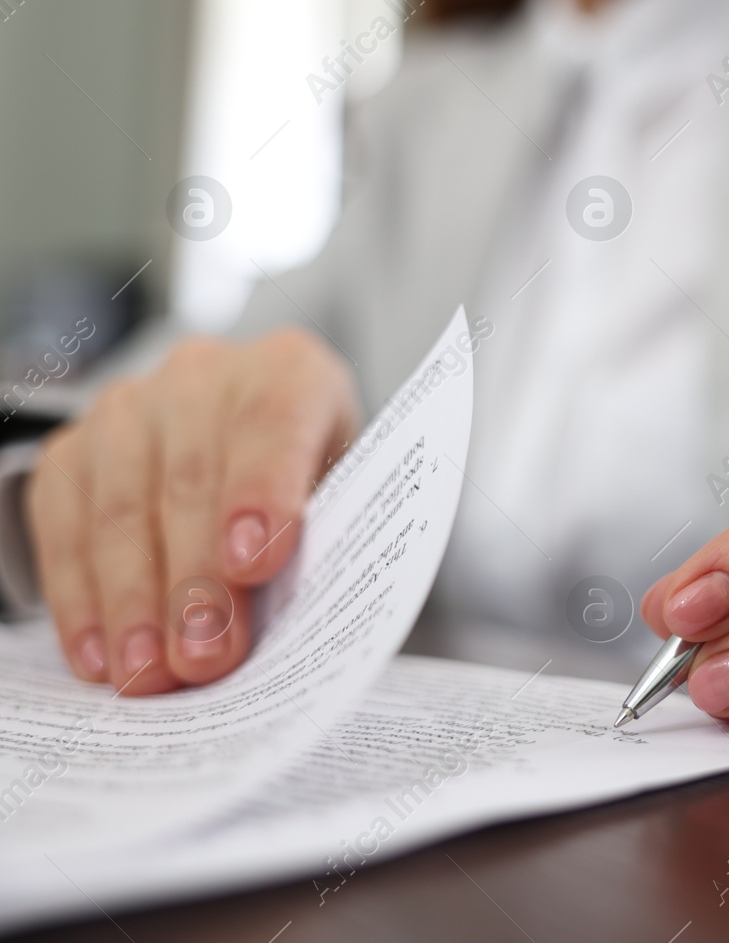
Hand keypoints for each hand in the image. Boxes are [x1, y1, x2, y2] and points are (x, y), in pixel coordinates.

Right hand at [26, 330, 357, 694]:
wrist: (250, 444)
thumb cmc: (310, 480)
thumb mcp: (345, 496)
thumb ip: (327, 540)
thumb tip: (303, 628)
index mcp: (290, 373)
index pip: (273, 422)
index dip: (262, 492)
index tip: (254, 565)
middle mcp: (204, 377)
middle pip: (191, 481)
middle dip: (195, 583)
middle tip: (203, 659)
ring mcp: (129, 410)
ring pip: (122, 510)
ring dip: (133, 603)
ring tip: (149, 673)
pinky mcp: (72, 452)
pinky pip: (64, 529)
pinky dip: (80, 599)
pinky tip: (98, 655)